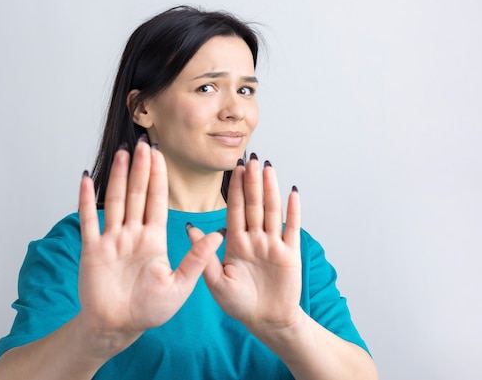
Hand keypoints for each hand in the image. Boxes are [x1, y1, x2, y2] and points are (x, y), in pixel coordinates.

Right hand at [78, 138, 223, 347]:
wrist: (118, 328)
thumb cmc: (148, 311)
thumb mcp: (179, 286)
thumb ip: (196, 258)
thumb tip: (219, 233)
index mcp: (154, 240)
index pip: (158, 201)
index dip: (159, 177)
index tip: (161, 154)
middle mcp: (133, 234)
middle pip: (137, 194)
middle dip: (141, 169)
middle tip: (144, 142)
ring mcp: (111, 240)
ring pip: (115, 201)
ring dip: (118, 177)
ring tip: (122, 153)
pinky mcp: (92, 250)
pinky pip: (88, 221)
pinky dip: (85, 200)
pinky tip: (86, 179)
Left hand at [187, 155, 301, 332]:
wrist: (265, 321)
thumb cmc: (239, 304)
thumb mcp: (215, 281)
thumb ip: (203, 255)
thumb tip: (189, 227)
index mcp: (236, 243)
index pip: (234, 210)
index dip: (234, 190)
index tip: (234, 169)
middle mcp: (255, 239)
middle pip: (253, 205)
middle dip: (252, 182)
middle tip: (251, 159)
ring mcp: (273, 245)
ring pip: (271, 211)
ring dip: (270, 189)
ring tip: (268, 168)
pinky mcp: (290, 254)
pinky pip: (291, 229)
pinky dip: (292, 211)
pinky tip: (291, 192)